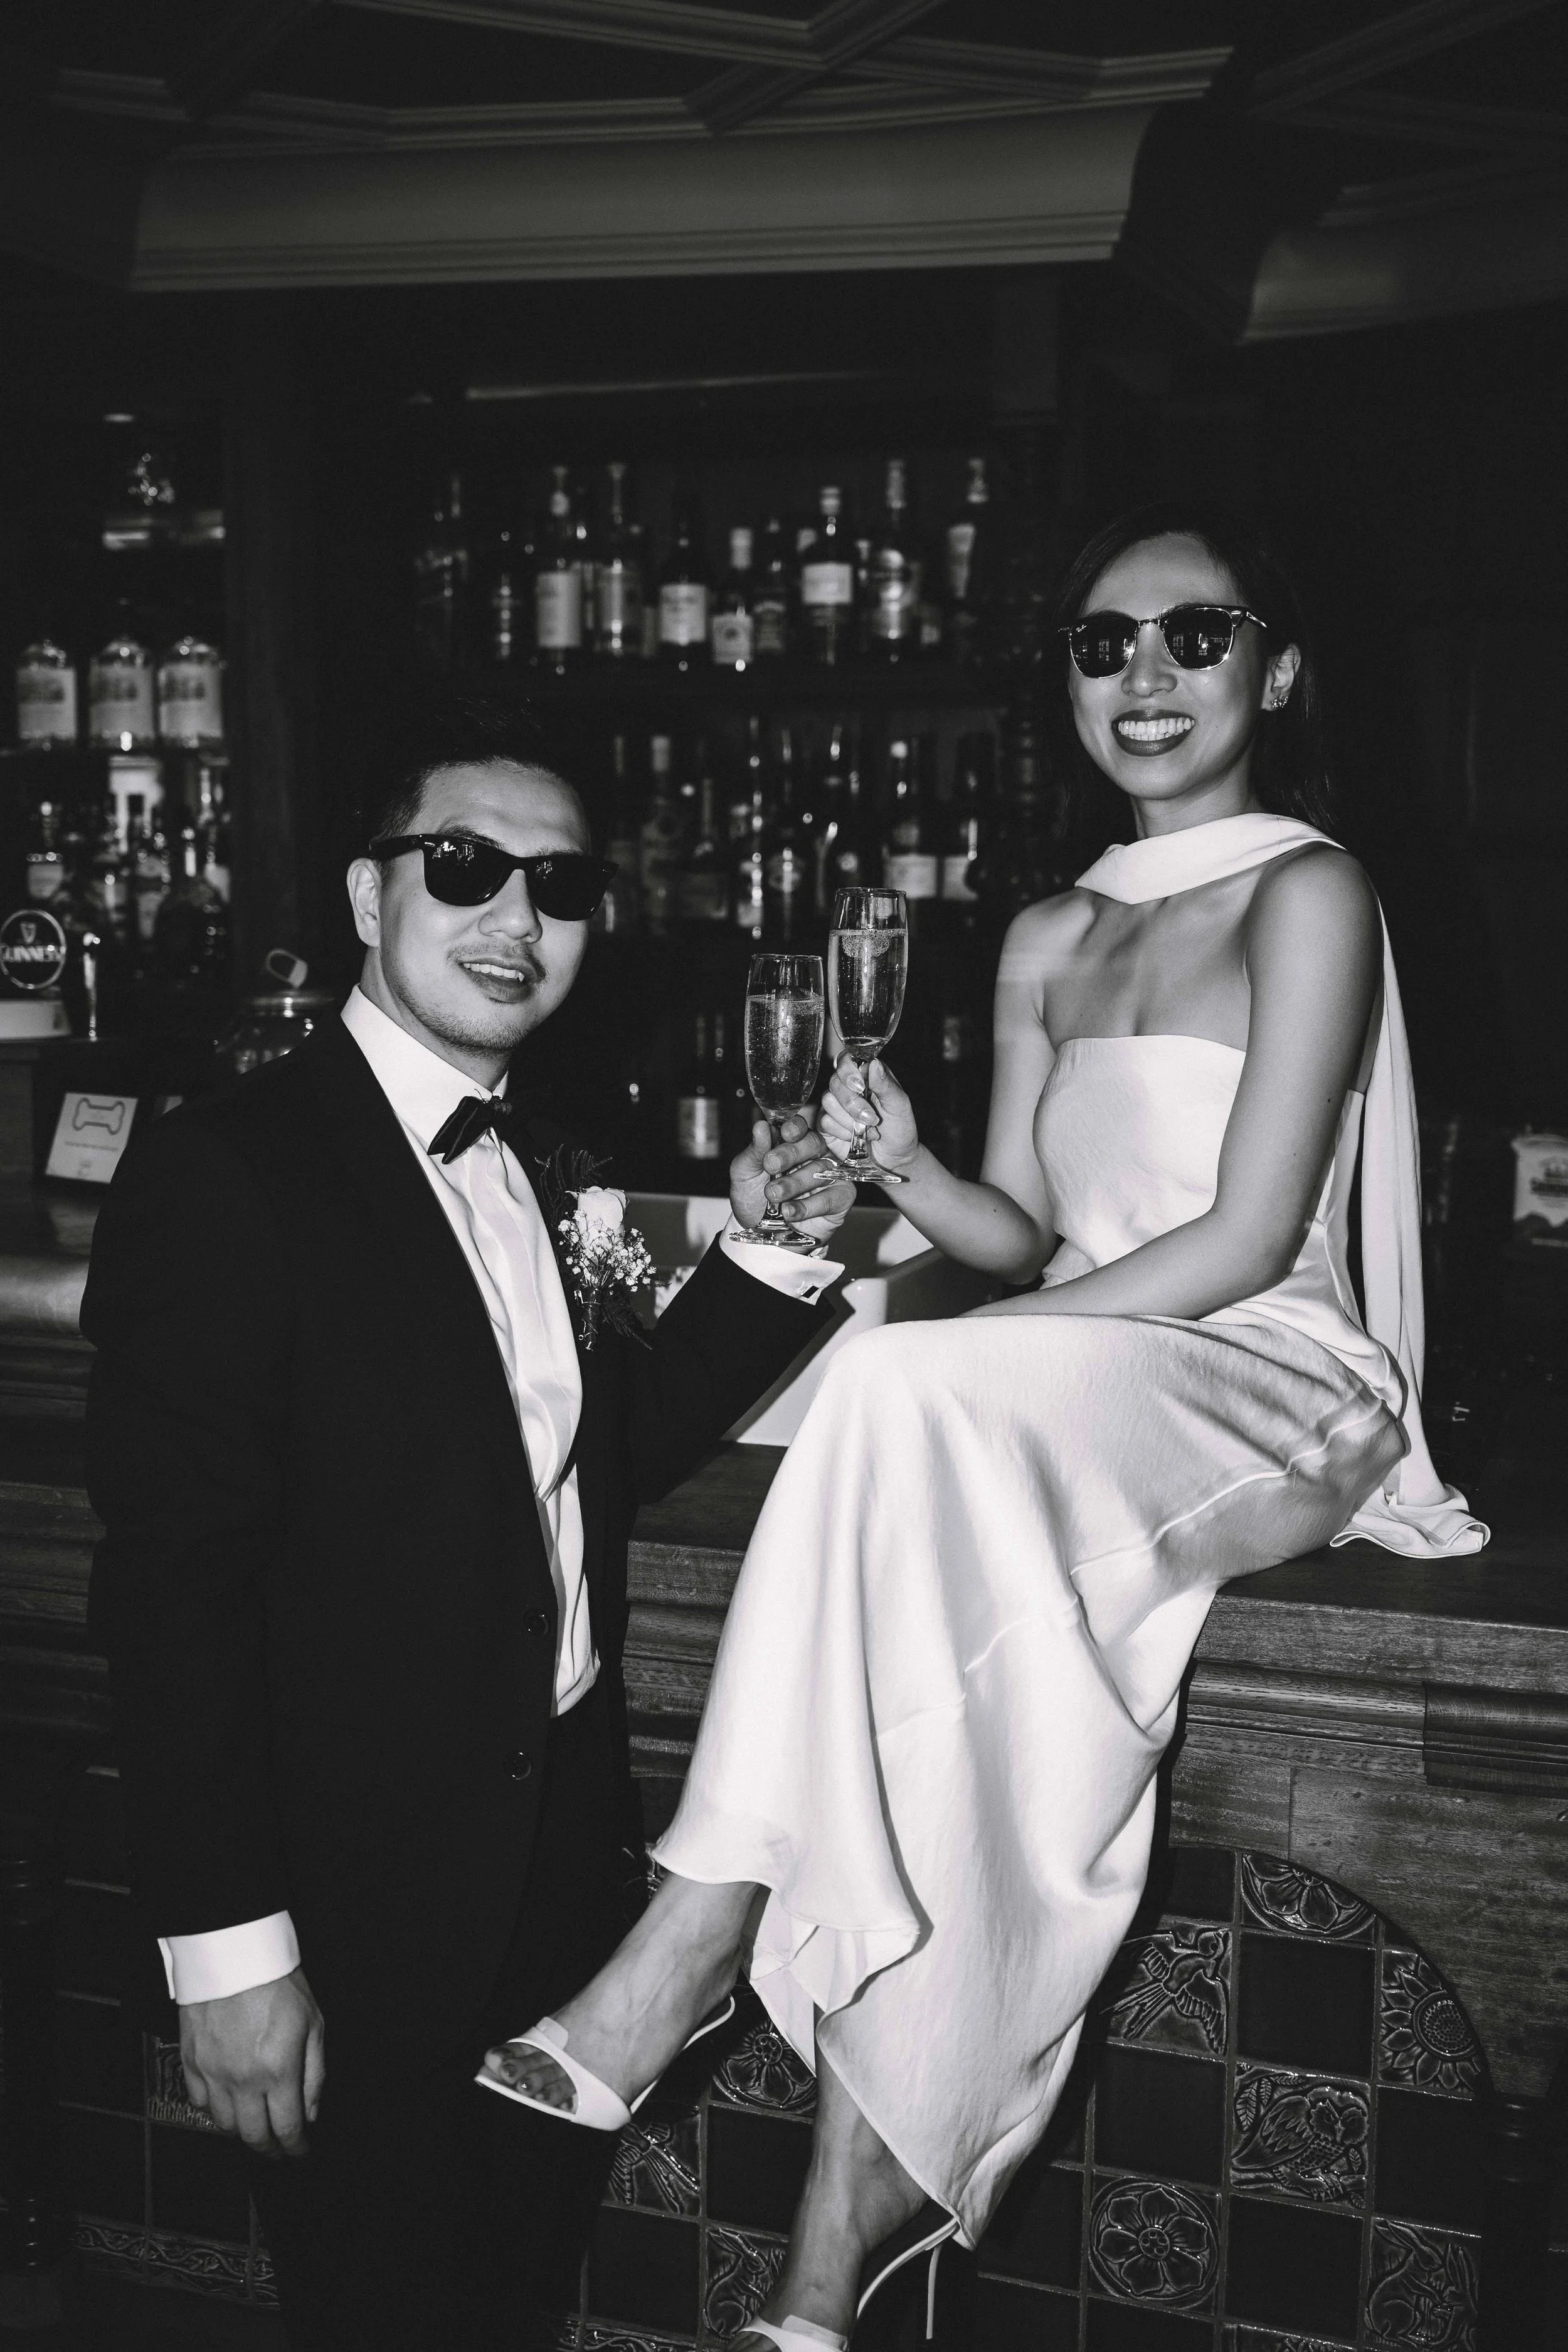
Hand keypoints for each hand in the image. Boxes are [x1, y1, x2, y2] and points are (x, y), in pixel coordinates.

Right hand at [179, 1967, 324, 2159]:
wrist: (234, 1954)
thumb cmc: (278, 1983)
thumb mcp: (313, 2025)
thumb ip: (314, 2074)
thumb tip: (311, 2113)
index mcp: (278, 2071)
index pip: (286, 2129)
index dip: (295, 2149)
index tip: (300, 2154)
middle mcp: (242, 2080)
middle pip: (253, 2136)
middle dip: (269, 2150)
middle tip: (279, 2151)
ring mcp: (212, 2073)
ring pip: (224, 2125)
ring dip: (242, 2132)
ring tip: (256, 2127)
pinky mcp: (191, 2061)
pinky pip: (199, 2102)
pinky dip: (214, 2110)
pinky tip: (227, 2103)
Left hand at [729, 1111, 854, 1241]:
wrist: (759, 1235)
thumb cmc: (754, 1199)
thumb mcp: (744, 1174)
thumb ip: (754, 1151)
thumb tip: (760, 1126)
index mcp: (792, 1144)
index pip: (800, 1127)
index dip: (795, 1128)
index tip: (784, 1133)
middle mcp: (814, 1156)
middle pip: (813, 1143)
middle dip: (791, 1153)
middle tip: (771, 1165)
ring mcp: (829, 1176)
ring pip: (820, 1170)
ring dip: (794, 1183)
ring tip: (773, 1195)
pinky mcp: (840, 1198)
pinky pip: (830, 1197)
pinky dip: (808, 1206)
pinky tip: (789, 1211)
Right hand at [821, 1053, 920, 1177]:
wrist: (894, 1158)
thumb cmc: (900, 1129)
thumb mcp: (899, 1105)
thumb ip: (886, 1085)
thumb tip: (873, 1064)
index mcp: (867, 1075)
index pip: (847, 1060)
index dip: (848, 1071)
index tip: (860, 1087)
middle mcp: (848, 1087)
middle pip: (835, 1082)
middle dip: (853, 1104)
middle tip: (872, 1119)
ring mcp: (836, 1105)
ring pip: (828, 1101)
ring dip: (850, 1120)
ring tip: (868, 1129)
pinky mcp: (827, 1124)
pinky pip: (825, 1121)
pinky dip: (843, 1132)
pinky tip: (855, 1137)